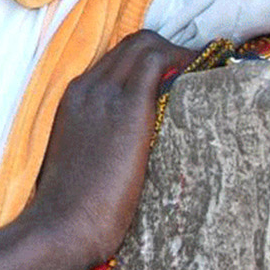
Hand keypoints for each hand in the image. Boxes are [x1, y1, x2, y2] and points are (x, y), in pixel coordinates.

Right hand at [23, 30, 195, 268]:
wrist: (63, 224)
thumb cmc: (74, 208)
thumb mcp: (83, 161)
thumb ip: (103, 141)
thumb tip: (134, 150)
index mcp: (75, 99)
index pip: (117, 59)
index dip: (151, 60)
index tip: (176, 75)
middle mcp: (88, 87)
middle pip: (133, 45)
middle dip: (169, 51)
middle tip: (198, 73)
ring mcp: (105, 95)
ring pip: (146, 45)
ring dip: (179, 54)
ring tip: (206, 75)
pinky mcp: (127, 109)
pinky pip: (157, 63)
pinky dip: (182, 61)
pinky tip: (205, 78)